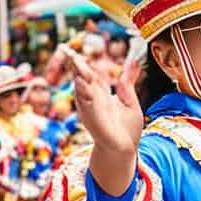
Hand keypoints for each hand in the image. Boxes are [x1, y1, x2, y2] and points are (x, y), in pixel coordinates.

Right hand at [71, 50, 141, 195]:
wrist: (125, 151)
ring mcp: (92, 111)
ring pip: (82, 91)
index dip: (83, 63)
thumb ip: (128, 83)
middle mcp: (94, 101)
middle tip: (66, 50)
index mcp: (102, 95)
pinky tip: (80, 84)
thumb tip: (134, 62)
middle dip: (75, 66)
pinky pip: (87, 106)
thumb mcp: (130, 102)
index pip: (91, 75)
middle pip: (83, 79)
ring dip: (77, 77)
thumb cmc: (127, 130)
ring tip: (73, 61)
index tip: (73, 50)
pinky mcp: (94, 121)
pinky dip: (83, 95)